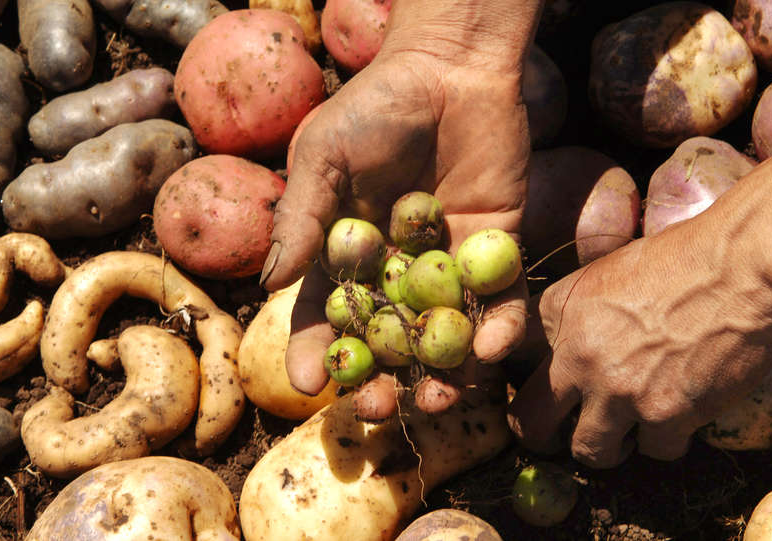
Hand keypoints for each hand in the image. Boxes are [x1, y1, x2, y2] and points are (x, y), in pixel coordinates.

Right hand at [259, 47, 529, 418]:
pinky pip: (501, 302)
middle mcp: (395, 270)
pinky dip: (500, 330)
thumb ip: (301, 217)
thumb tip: (270, 285)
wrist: (451, 68)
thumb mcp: (323, 156)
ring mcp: (447, 265)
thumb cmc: (376, 106)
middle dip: (381, 379)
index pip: (325, 314)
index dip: (314, 350)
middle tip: (378, 406)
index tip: (307, 385)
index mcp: (346, 253)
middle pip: (386, 340)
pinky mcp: (497, 252)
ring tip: (438, 400)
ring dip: (443, 374)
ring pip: (444, 336)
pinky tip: (490, 349)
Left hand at [508, 213, 771, 467]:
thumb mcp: (610, 270)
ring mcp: (619, 391)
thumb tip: (567, 344)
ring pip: (590, 452)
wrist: (743, 264)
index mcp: (560, 313)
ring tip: (631, 430)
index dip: (533, 384)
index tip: (549, 393)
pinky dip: (668, 439)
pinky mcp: (666, 415)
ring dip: (609, 446)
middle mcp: (579, 356)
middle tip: (566, 436)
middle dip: (545, 437)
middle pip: (533, 424)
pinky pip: (655, 451)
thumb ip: (579, 312)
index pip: (514, 365)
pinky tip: (683, 414)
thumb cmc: (686, 255)